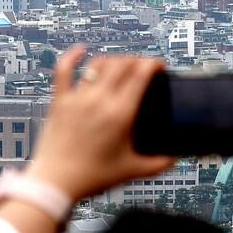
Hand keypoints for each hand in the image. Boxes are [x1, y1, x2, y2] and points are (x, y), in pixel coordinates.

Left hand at [30, 47, 174, 201]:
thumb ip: (158, 164)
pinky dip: (72, 56)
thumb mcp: (131, 170)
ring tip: (121, 64)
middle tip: (143, 67)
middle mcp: (100, 100)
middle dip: (136, 60)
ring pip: (99, 64)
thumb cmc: (92, 177)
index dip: (152, 64)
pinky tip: (80, 50)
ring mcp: (78, 98)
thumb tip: (175, 159)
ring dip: (114, 60)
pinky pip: (65, 70)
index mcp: (120, 114)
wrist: (56, 183)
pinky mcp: (60, 101)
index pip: (140, 75)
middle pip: (122, 64)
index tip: (159, 65)